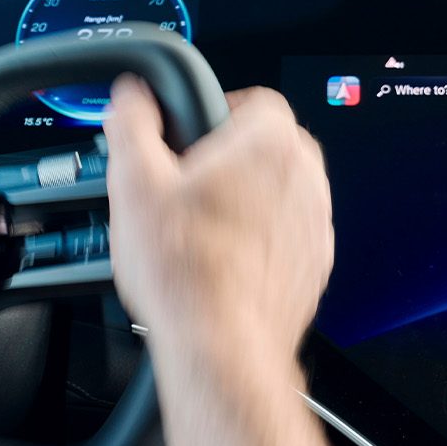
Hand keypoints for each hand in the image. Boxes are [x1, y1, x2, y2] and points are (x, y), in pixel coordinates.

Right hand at [103, 76, 347, 445]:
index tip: (183, 138)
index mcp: (269, 143)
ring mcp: (315, 225)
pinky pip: (284, 236)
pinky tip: (216, 263)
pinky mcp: (313, 265)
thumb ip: (131, 123)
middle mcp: (305, 178)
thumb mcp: (132, 184)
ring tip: (195, 231)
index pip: (251, 97)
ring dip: (242, 201)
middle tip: (182, 186)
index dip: (208, 112)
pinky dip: (256, 242)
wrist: (221, 348)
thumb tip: (132, 97)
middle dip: (225, 159)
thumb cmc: (186, 273)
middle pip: (265, 146)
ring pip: (276, 192)